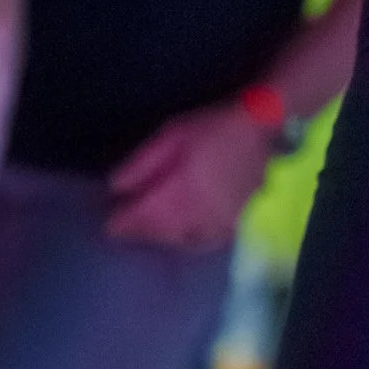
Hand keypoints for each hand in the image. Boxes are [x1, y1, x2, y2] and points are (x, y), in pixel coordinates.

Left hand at [105, 101, 272, 251]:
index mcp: (182, 188)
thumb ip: (142, 163)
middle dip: (140, 232)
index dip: (124, 223)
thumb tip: (115, 187)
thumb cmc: (210, 127)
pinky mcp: (235, 222)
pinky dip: (188, 242)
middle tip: (124, 230)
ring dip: (161, 238)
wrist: (259, 128)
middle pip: (161, 231)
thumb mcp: (170, 135)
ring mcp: (220, 221)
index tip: (109, 226)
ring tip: (148, 233)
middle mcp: (201, 211)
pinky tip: (181, 236)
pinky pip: (206, 242)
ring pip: (182, 240)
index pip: (145, 215)